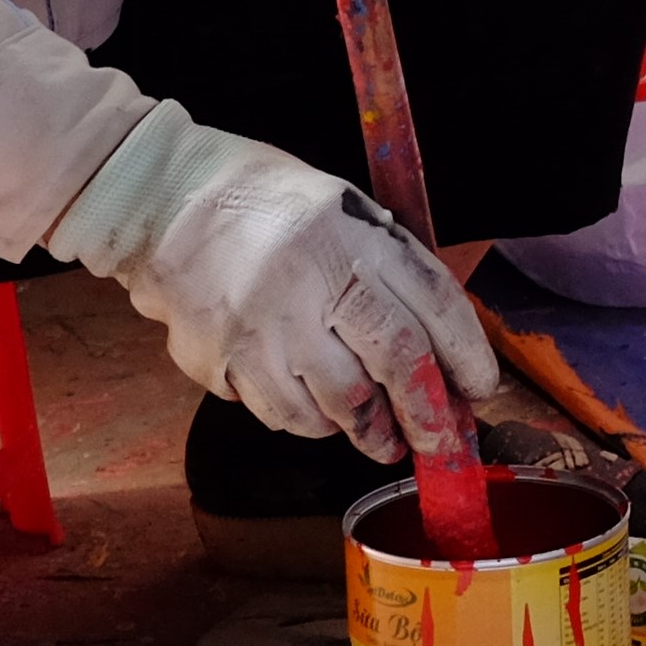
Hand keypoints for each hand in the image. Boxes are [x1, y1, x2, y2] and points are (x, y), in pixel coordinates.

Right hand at [46, 103, 497, 458]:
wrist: (166, 202)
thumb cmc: (269, 207)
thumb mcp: (344, 216)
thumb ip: (389, 275)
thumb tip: (439, 356)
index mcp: (353, 234)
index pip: (432, 303)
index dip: (466, 355)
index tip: (479, 390)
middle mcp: (313, 278)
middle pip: (395, 361)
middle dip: (426, 413)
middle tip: (439, 443)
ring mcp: (264, 323)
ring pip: (339, 404)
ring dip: (366, 428)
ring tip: (376, 434)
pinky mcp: (220, 358)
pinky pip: (283, 414)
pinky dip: (309, 422)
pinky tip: (315, 411)